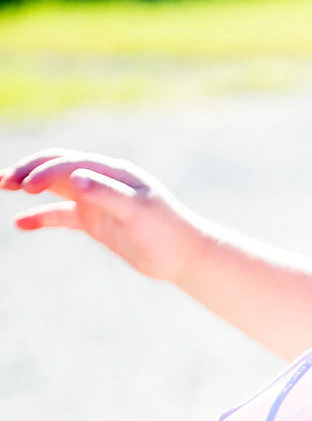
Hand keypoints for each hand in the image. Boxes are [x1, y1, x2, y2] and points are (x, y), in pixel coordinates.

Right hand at [2, 148, 206, 282]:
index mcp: (115, 173)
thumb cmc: (167, 231)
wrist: (184, 256)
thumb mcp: (139, 212)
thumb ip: (108, 194)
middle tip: (5, 181)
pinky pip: (62, 216)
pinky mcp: (95, 222)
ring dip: (31, 186)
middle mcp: (102, 182)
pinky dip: (41, 218)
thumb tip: (75, 178)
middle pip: (57, 169)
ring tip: (3, 186)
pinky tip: (21, 223)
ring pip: (55, 189)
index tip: (27, 187)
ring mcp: (96, 201)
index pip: (72, 164)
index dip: (46, 172)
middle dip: (30, 171)